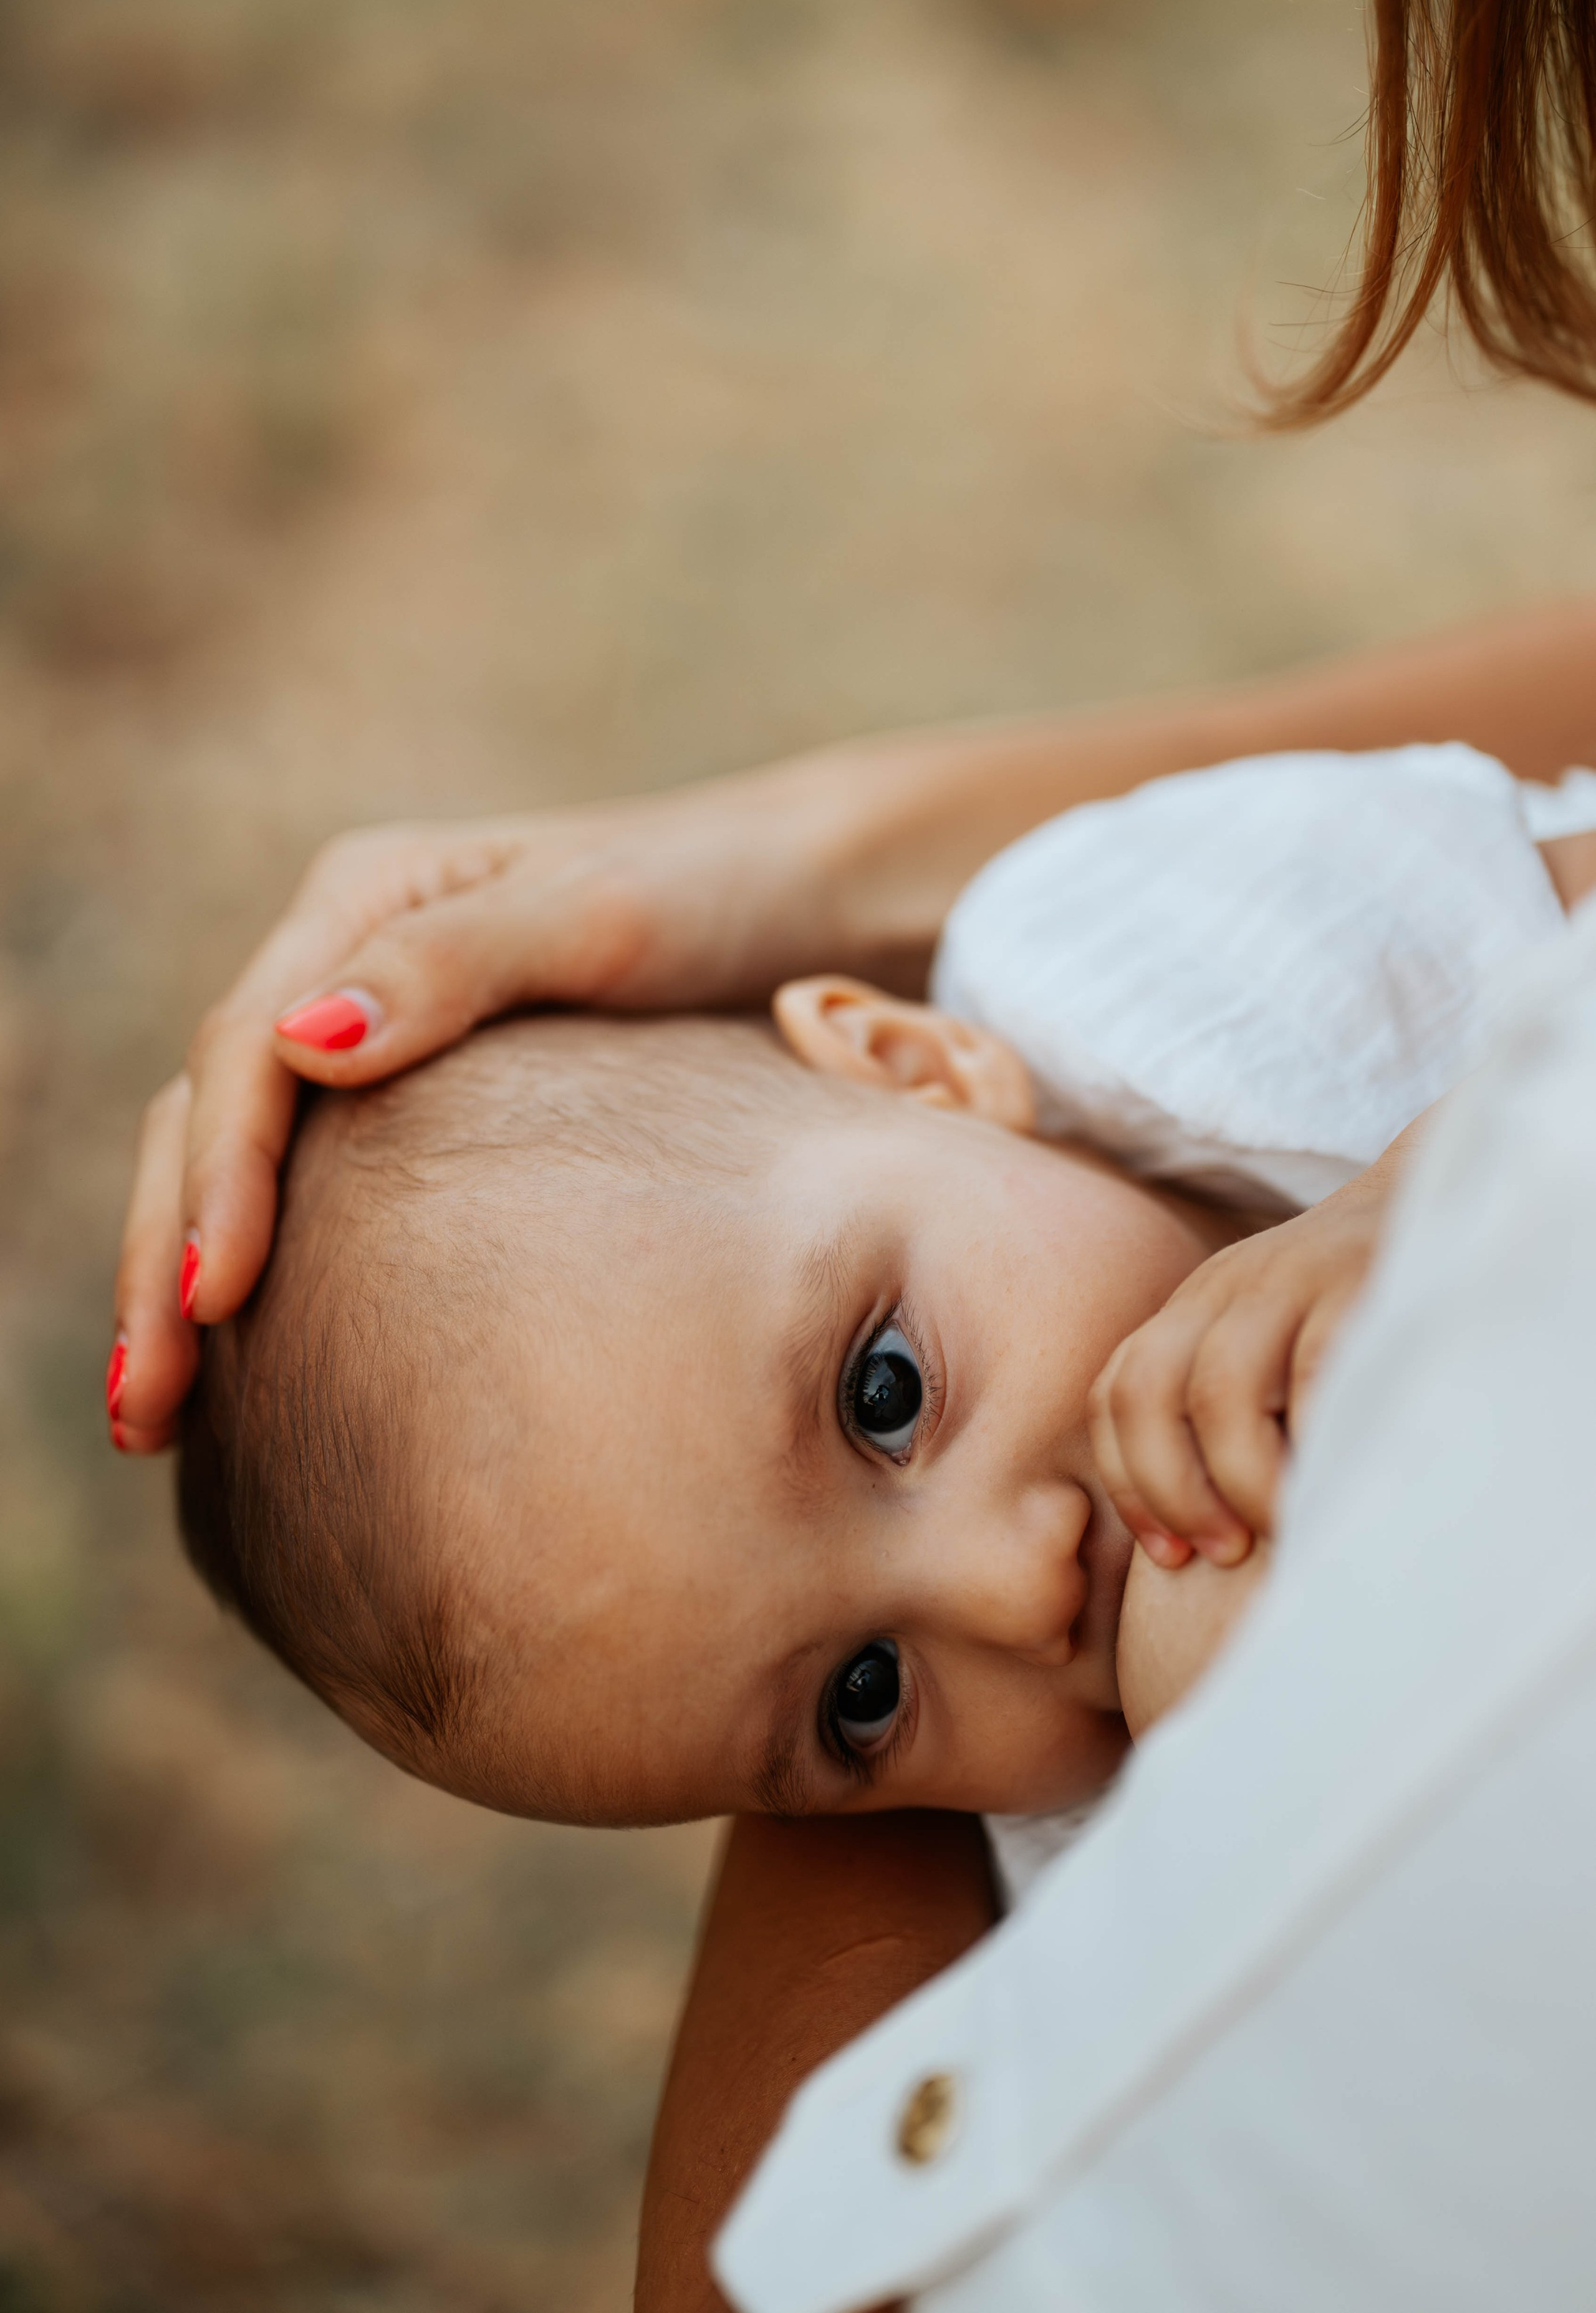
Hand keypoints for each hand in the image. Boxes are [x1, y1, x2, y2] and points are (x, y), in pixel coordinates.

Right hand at [110, 778, 843, 1452]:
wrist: (797, 904)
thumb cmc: (709, 898)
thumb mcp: (596, 917)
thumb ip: (455, 965)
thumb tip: (306, 1039)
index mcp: (360, 899)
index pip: (244, 1050)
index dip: (214, 1177)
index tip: (212, 1297)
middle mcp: (344, 960)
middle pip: (209, 1114)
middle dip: (162, 1256)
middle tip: (146, 1407)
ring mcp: (374, 1031)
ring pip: (240, 1157)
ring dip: (185, 1277)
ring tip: (160, 1416)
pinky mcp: (417, 1096)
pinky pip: (312, 1182)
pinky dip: (268, 1266)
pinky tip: (252, 1369)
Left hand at [1087, 1132, 1416, 1565]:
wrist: (1435, 1197)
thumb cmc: (1352, 1309)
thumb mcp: (1272, 1341)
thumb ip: (1232, 1408)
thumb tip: (1206, 1538)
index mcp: (1195, 1306)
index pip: (1117, 1392)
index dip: (1129, 1485)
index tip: (1169, 1556)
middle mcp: (1227, 1287)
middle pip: (1148, 1390)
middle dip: (1170, 1488)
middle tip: (1221, 1550)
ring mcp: (1290, 1279)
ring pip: (1219, 1388)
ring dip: (1238, 1479)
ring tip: (1275, 1527)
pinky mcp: (1357, 1283)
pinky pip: (1312, 1370)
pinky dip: (1311, 1437)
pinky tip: (1331, 1481)